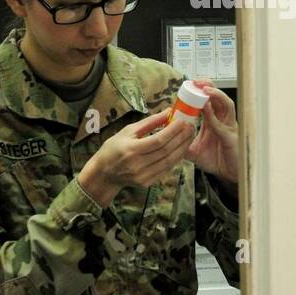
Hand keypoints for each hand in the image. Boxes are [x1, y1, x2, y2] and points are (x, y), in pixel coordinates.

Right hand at [77, 108, 196, 205]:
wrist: (104, 174)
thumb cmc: (113, 149)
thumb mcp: (128, 131)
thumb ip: (149, 122)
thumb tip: (168, 112)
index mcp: (131, 149)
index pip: (158, 140)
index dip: (173, 131)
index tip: (183, 122)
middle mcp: (138, 164)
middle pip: (166, 151)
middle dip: (181, 138)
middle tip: (191, 127)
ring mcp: (143, 176)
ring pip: (169, 161)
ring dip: (182, 149)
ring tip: (189, 137)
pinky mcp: (147, 183)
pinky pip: (166, 169)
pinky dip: (175, 159)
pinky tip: (181, 149)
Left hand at [185, 81, 238, 186]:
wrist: (229, 174)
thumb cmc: (216, 160)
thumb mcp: (194, 151)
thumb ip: (182, 144)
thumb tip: (167, 139)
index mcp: (214, 121)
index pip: (208, 102)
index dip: (200, 92)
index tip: (188, 85)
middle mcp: (223, 121)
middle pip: (219, 98)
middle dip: (208, 87)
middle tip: (196, 81)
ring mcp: (229, 127)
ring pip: (226, 105)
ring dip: (216, 95)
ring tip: (205, 89)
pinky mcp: (231, 137)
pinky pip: (222, 125)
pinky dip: (213, 116)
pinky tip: (206, 108)